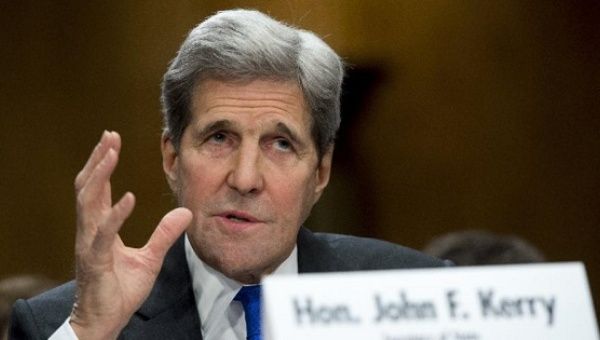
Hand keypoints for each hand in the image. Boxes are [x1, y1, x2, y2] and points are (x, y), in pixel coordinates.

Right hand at [69, 131, 191, 338]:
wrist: (106, 320)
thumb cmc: (120, 290)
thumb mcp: (150, 258)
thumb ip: (165, 234)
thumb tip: (185, 212)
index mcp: (101, 228)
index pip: (98, 188)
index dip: (103, 164)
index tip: (111, 140)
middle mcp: (91, 231)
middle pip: (88, 187)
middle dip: (98, 159)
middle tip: (109, 135)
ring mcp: (89, 244)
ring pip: (88, 202)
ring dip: (99, 175)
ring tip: (110, 152)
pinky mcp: (94, 261)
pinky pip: (103, 233)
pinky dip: (115, 214)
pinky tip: (128, 198)